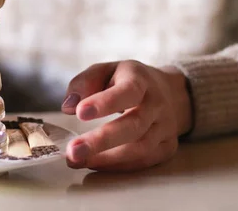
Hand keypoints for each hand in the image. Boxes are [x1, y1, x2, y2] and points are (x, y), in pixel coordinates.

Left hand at [61, 60, 191, 171]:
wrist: (169, 91)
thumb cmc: (126, 80)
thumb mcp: (104, 71)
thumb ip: (83, 83)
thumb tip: (68, 106)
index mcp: (140, 80)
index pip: (128, 91)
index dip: (105, 103)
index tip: (80, 112)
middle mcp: (156, 104)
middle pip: (134, 125)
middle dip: (102, 140)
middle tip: (73, 150)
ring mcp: (165, 127)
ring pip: (140, 148)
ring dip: (107, 158)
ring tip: (77, 160)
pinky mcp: (167, 146)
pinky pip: (144, 161)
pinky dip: (118, 166)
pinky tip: (94, 163)